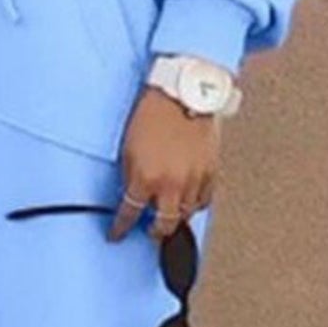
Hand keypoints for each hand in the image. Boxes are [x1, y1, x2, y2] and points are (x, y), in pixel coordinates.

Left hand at [109, 87, 220, 242]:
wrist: (183, 93)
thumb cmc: (153, 113)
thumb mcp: (128, 147)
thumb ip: (130, 176)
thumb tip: (131, 194)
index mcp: (146, 178)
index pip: (130, 214)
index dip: (121, 228)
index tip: (117, 234)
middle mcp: (171, 184)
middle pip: (164, 224)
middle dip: (154, 232)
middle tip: (149, 231)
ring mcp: (193, 180)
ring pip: (186, 215)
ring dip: (175, 218)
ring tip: (169, 216)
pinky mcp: (210, 172)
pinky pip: (204, 200)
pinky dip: (195, 205)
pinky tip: (188, 202)